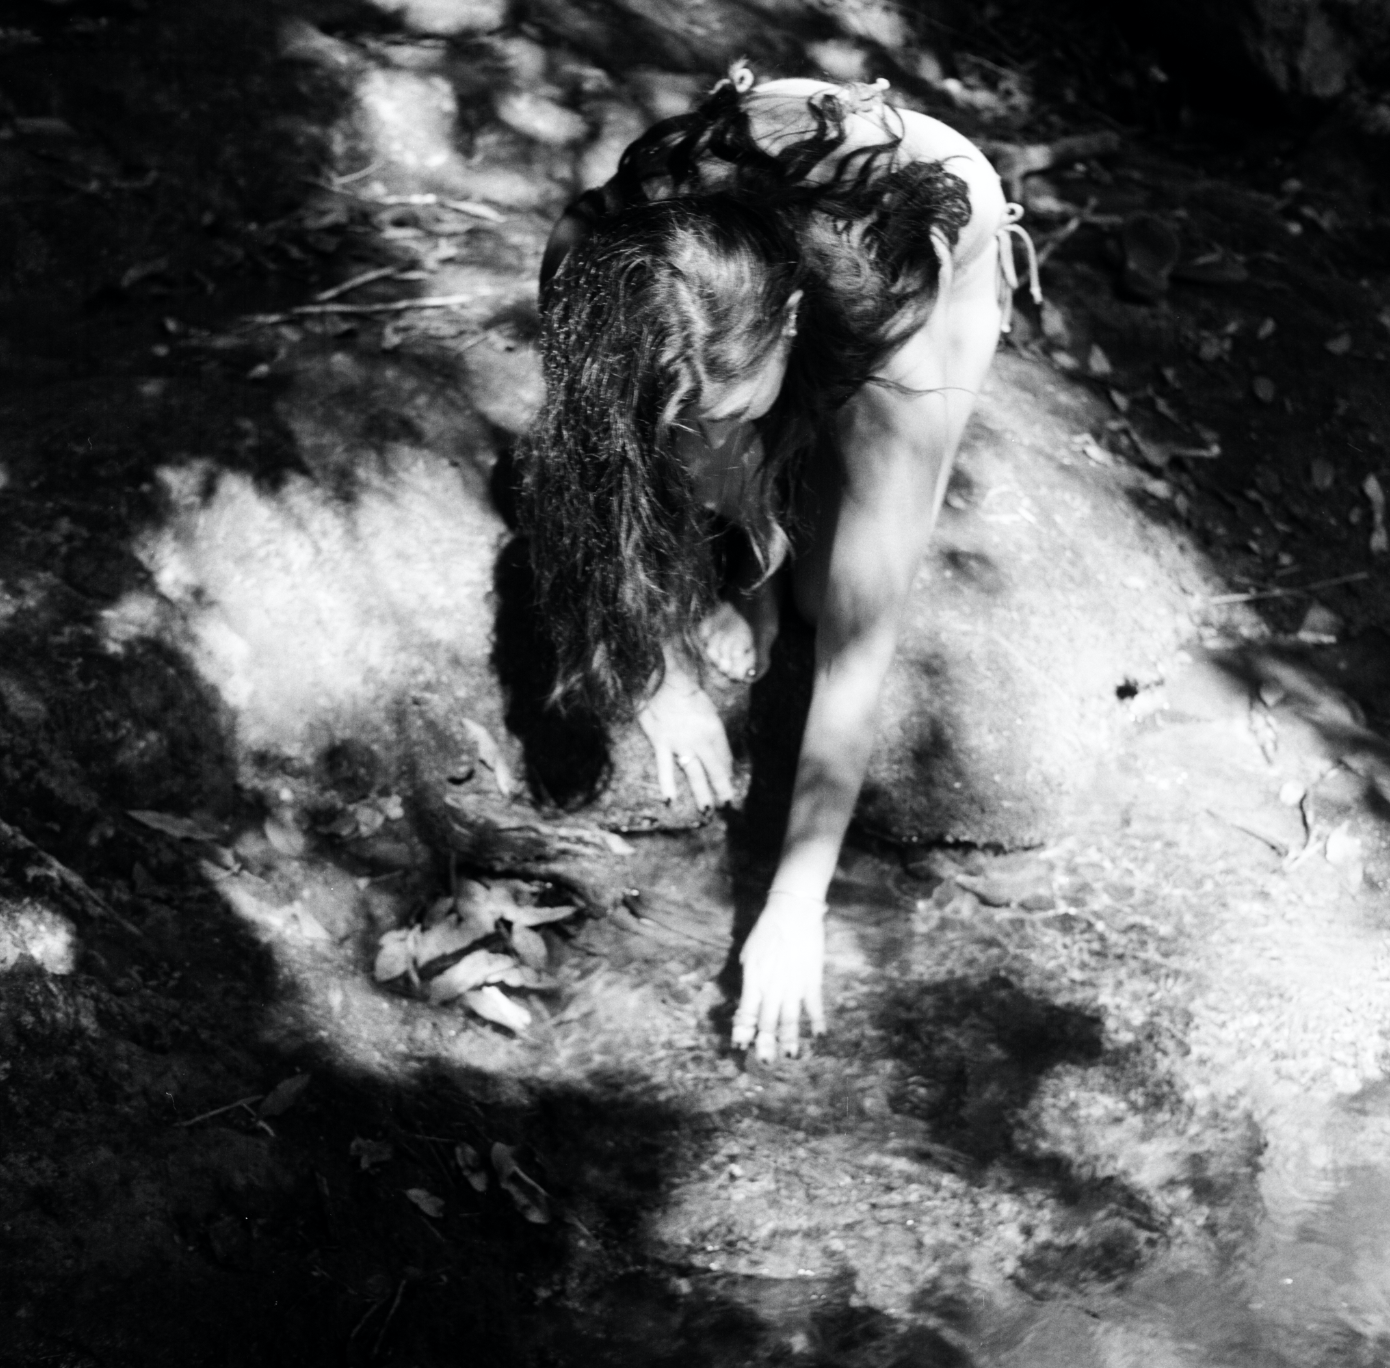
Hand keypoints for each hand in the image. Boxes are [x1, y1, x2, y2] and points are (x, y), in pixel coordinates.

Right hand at [637, 666, 733, 811]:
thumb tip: (714, 751)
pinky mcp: (662, 742)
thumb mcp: (706, 709)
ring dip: (702, 793)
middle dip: (722, 787)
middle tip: (728, 803)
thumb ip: (710, 731)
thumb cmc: (685, 691)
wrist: (663, 678)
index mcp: (714, 728)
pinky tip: (670, 800)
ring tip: (708, 810)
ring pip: (694, 773)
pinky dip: (668, 784)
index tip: (727, 780)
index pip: (724, 756)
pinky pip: (665, 768)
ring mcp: (681, 742)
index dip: (726, 770)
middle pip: (714, 768)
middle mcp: (700, 739)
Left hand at [732, 892, 826, 1060]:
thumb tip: (750, 994)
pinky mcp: (811, 979)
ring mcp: (792, 984)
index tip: (741, 1046)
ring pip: (790, 1019)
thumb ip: (749, 974)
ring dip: (790, 1040)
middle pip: (768, 1021)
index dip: (744, 1031)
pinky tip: (818, 1036)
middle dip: (766, 1044)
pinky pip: (814, 1006)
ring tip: (791, 1056)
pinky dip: (816, 1022)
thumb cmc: (768, 928)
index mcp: (753, 978)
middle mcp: (772, 986)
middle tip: (766, 1062)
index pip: (747, 1012)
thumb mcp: (750, 951)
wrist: (793, 910)